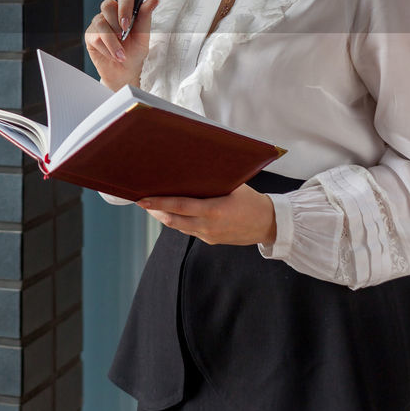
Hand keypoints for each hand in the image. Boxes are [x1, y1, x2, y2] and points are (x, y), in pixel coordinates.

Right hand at [84, 0, 158, 91]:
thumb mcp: (144, 36)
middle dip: (116, 22)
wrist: (124, 72)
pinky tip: (112, 55)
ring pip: (100, 23)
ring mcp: (99, 23)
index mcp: (126, 9)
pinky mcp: (90, 35)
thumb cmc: (135, 52)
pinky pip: (95, 37)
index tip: (128, 23)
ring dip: (112, 41)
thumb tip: (153, 0)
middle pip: (107, 5)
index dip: (125, 6)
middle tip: (123, 36)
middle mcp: (111, 13)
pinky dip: (106, 49)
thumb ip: (146, 18)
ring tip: (121, 54)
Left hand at [137, 184, 277, 246]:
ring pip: (178, 227)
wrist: (268, 224)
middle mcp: (208, 226)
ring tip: (152, 206)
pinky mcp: (210, 241)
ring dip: (164, 217)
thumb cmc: (251, 199)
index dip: (159, 203)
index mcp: (214, 210)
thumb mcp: (233, 185)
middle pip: (173, 220)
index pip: (179, 206)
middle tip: (141, 200)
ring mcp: (209, 236)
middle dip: (155, 211)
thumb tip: (189, 169)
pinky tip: (171, 213)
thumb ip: (211, 181)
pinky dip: (178, 222)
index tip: (142, 199)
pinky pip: (189, 230)